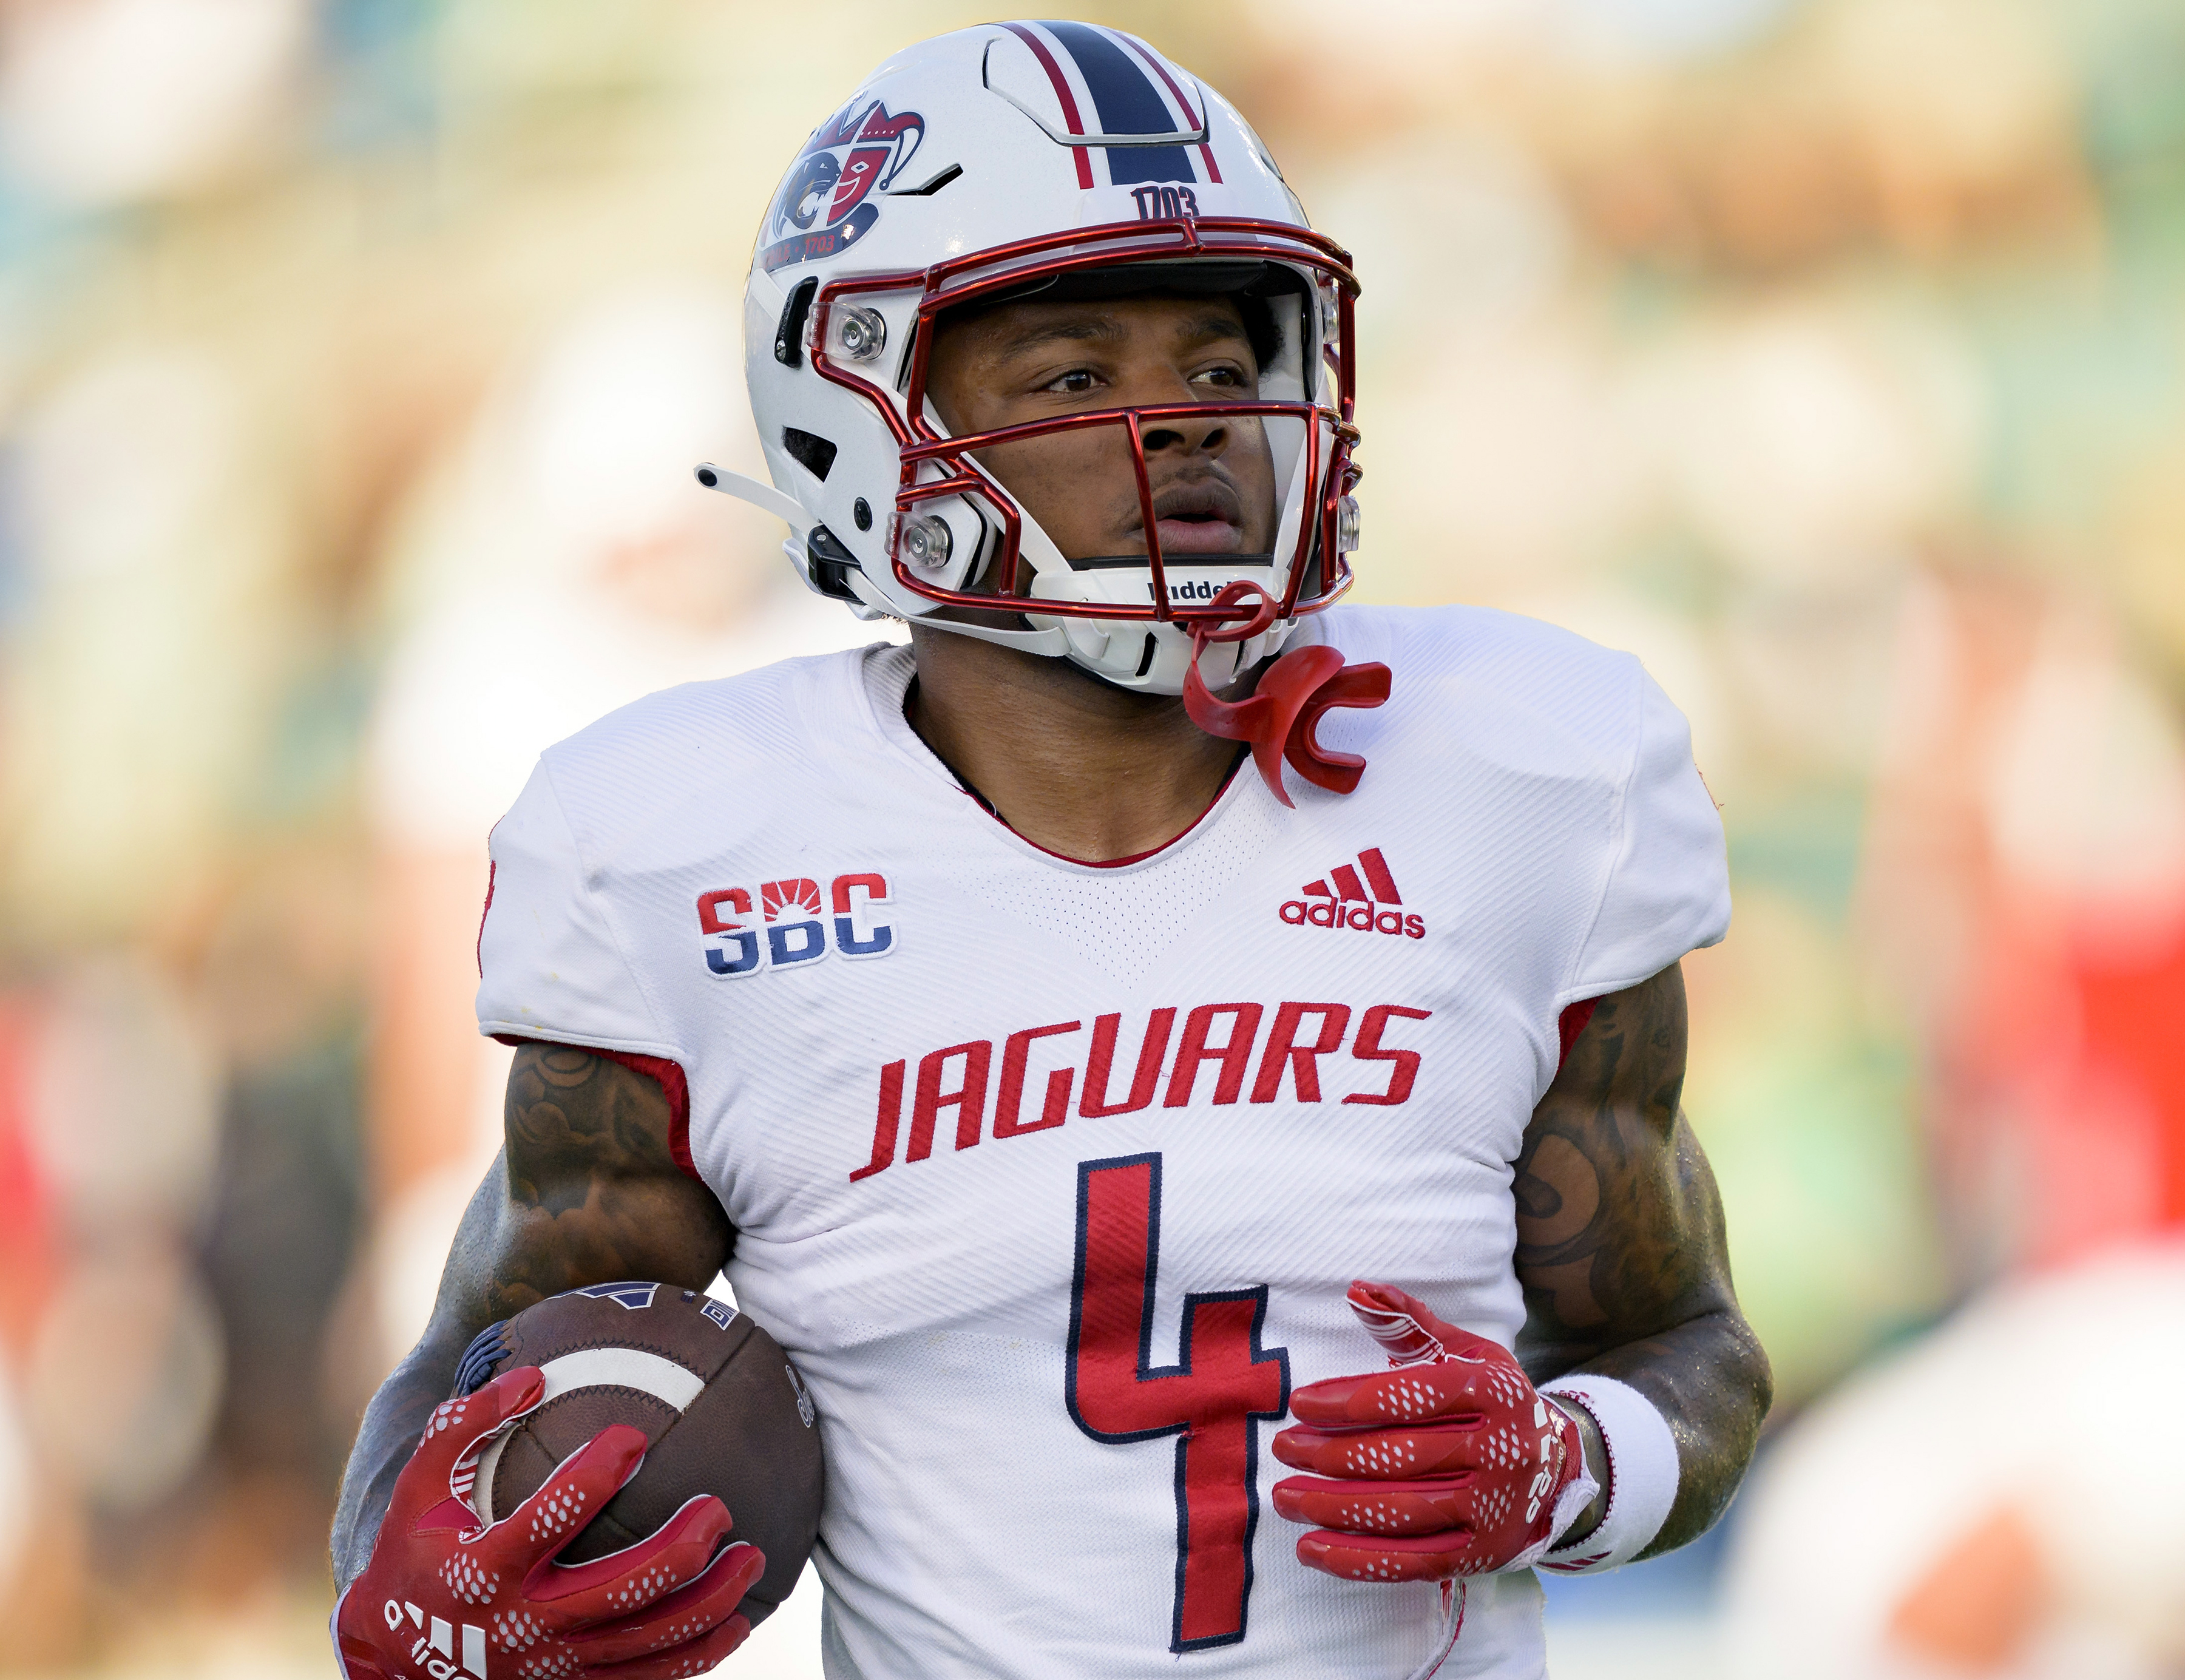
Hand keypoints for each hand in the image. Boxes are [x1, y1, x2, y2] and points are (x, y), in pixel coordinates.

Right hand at [335, 1367, 766, 1679]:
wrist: (398, 1655)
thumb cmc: (416, 1547)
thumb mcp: (419, 1485)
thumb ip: (464, 1425)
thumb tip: (532, 1375)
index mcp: (485, 1569)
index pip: (546, 1522)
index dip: (592, 1478)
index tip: (633, 1436)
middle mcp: (523, 1624)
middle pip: (616, 1594)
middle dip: (675, 1553)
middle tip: (719, 1509)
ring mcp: (552, 1665)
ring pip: (644, 1643)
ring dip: (707, 1605)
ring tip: (753, 1557)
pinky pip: (646, 1679)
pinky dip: (698, 1656)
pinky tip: (738, 1621)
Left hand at [1270, 1281, 1596, 1580]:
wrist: (1558, 1467)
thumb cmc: (1492, 1401)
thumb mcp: (1465, 1351)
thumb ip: (1409, 1323)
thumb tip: (1357, 1288)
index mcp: (1493, 1392)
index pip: (1412, 1397)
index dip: (1348, 1401)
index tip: (1299, 1405)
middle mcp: (1500, 1451)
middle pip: (1400, 1457)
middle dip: (1329, 1455)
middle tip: (1282, 1449)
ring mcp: (1493, 1508)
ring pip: (1401, 1512)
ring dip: (1333, 1508)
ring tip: (1285, 1497)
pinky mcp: (1482, 1555)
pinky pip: (1412, 1562)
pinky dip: (1358, 1560)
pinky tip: (1312, 1549)